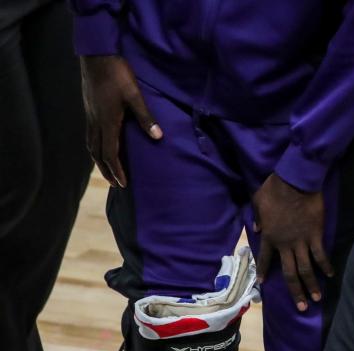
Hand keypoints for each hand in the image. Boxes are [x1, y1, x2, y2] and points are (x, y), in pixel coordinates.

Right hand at [80, 55, 161, 187]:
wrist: (96, 56)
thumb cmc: (117, 74)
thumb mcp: (135, 96)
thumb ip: (146, 117)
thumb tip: (158, 137)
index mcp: (107, 122)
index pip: (110, 154)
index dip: (116, 170)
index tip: (123, 184)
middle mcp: (95, 122)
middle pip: (97, 154)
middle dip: (106, 170)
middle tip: (115, 184)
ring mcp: (90, 116)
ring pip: (91, 145)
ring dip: (99, 161)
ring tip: (107, 170)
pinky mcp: (89, 109)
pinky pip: (90, 135)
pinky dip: (95, 148)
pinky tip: (101, 147)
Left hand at [253, 173, 332, 310]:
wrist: (297, 181)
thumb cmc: (276, 188)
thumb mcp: (258, 200)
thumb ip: (257, 217)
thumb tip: (256, 228)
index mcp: (269, 236)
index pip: (264, 259)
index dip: (263, 271)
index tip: (262, 284)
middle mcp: (285, 244)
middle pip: (289, 273)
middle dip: (294, 291)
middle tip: (300, 307)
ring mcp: (301, 241)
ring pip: (306, 269)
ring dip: (311, 285)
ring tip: (316, 299)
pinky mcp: (316, 236)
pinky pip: (321, 255)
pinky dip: (326, 266)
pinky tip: (331, 275)